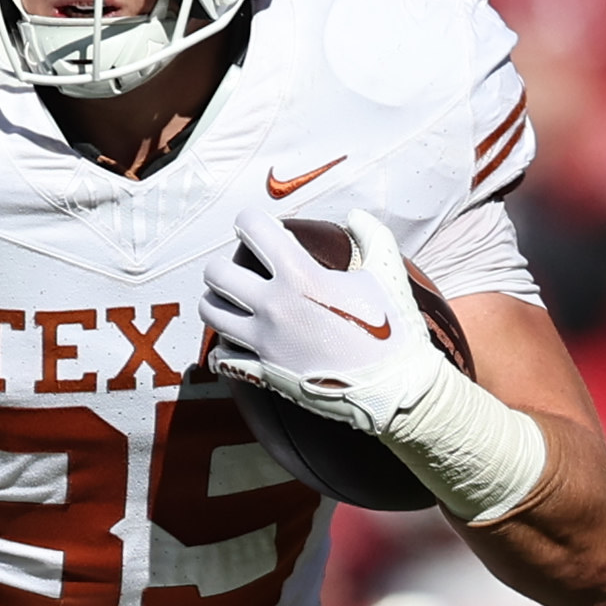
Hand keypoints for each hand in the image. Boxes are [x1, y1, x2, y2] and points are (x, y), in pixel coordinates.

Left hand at [201, 200, 441, 436]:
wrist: (395, 388)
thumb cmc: (393, 330)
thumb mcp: (387, 272)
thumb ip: (372, 235)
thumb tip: (356, 217)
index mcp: (300, 276)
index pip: (252, 228)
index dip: (250, 221)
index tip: (256, 227)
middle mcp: (273, 307)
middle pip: (216, 273)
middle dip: (224, 265)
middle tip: (237, 268)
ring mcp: (264, 342)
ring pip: (210, 313)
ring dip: (216, 302)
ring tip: (229, 302)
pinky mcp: (264, 373)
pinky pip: (222, 359)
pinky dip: (223, 350)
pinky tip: (234, 344)